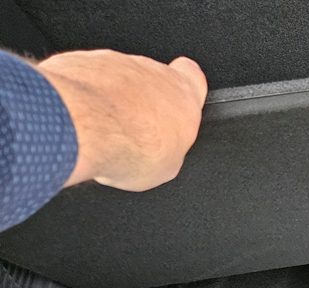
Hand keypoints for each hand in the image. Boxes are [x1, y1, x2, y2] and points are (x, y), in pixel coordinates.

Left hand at [36, 50, 206, 190]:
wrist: (85, 129)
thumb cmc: (128, 145)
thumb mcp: (166, 168)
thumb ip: (170, 148)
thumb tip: (161, 155)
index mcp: (182, 94)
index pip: (193, 77)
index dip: (185, 89)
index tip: (175, 105)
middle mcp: (151, 71)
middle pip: (151, 80)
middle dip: (141, 102)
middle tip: (131, 131)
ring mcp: (114, 62)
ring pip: (115, 80)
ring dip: (109, 101)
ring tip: (101, 132)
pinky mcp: (79, 62)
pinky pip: (83, 80)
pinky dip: (81, 99)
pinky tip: (78, 123)